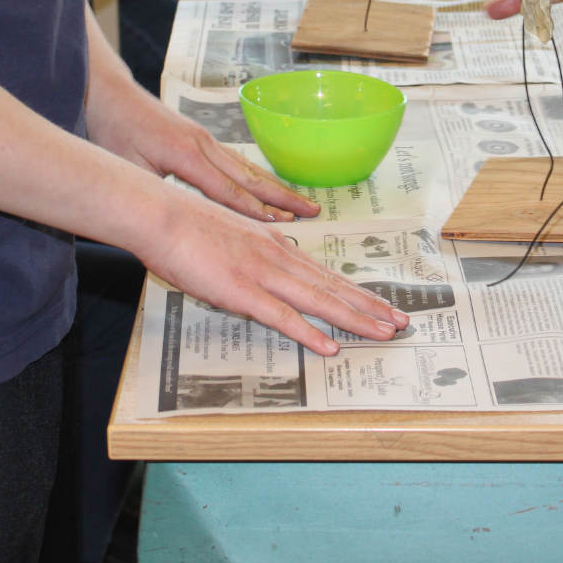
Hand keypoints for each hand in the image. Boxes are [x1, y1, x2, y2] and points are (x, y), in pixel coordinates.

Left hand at [85, 78, 317, 221]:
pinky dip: (256, 177)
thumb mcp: (128, 168)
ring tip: (301, 201)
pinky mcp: (199, 137)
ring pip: (247, 168)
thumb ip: (156, 194)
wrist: (108, 93)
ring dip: (275, 187)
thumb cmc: (113, 130)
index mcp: (186, 156)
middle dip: (282, 198)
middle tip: (312, 212)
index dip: (256, 212)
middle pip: (250, 177)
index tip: (284, 226)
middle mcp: (203, 145)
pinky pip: (234, 162)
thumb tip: (179, 221)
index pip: (228, 192)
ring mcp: (204, 139)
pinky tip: (267, 187)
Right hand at [141, 200, 410, 355]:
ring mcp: (263, 274)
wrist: (161, 214)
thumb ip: (252, 253)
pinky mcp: (242, 291)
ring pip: (319, 301)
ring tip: (383, 333)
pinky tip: (329, 347)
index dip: (358, 292)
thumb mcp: (232, 236)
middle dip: (370, 307)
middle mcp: (278, 257)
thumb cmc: (187, 225)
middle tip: (401, 322)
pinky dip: (309, 333)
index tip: (383, 304)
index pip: (326, 274)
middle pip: (333, 287)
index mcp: (276, 246)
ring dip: (354, 319)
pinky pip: (282, 317)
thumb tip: (262, 272)